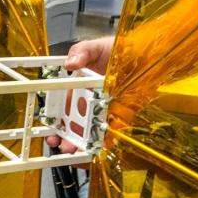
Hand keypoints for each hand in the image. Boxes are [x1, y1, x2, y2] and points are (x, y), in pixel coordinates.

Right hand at [45, 37, 113, 153]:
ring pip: (89, 132)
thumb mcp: (97, 47)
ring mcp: (104, 112)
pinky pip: (110, 135)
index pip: (62, 105)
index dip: (54, 117)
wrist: (148, 54)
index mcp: (78, 87)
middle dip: (64, 136)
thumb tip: (70, 63)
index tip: (49, 125)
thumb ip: (82, 51)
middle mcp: (89, 102)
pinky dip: (102, 144)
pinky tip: (97, 149)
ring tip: (74, 150)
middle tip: (60, 144)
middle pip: (73, 123)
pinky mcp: (120, 119)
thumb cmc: (120, 50)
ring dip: (80, 143)